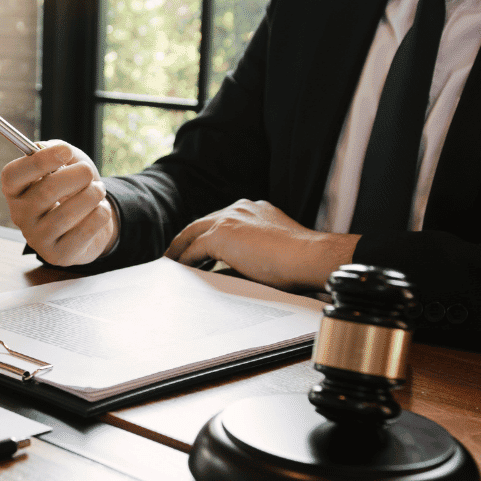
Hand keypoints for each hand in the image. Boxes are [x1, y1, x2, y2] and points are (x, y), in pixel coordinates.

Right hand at [1, 140, 117, 265]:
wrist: (89, 221)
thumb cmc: (73, 188)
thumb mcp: (66, 163)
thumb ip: (58, 150)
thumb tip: (53, 149)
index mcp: (15, 190)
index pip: (14, 175)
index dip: (39, 161)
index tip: (65, 151)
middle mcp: (19, 214)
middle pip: (46, 191)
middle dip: (77, 176)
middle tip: (89, 172)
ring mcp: (36, 238)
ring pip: (67, 213)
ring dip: (91, 195)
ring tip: (98, 190)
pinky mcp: (56, 255)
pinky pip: (83, 232)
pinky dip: (99, 215)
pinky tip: (100, 210)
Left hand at [164, 199, 358, 290]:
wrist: (309, 256)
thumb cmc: (299, 261)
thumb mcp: (270, 252)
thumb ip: (248, 254)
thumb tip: (224, 272)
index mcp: (254, 209)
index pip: (221, 220)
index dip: (207, 235)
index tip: (198, 249)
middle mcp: (239, 208)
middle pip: (202, 223)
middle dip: (187, 239)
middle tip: (175, 254)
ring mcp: (229, 218)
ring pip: (193, 233)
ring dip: (180, 249)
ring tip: (171, 263)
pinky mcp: (221, 234)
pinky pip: (194, 250)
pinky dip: (184, 260)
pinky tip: (177, 270)